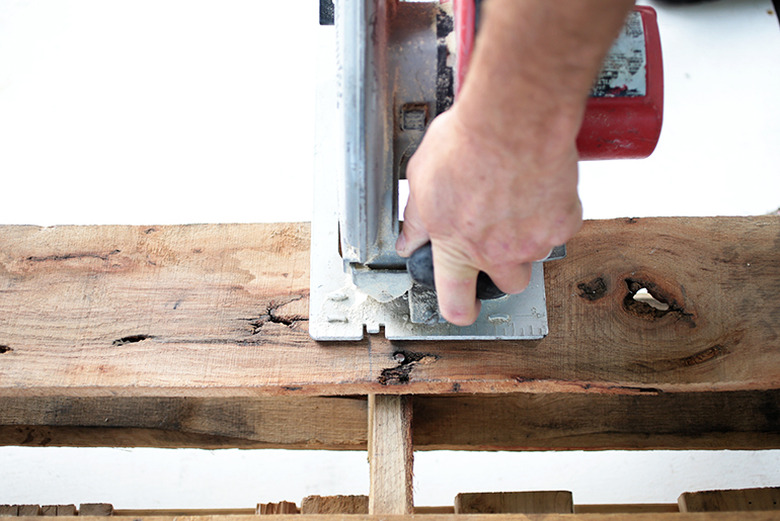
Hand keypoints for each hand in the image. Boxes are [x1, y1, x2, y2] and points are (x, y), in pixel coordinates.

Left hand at [396, 106, 581, 325]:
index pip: (455, 302)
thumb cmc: (466, 143)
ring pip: (535, 252)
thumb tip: (409, 237)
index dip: (460, 310)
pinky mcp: (563, 223)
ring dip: (527, 234)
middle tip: (498, 238)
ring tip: (516, 197)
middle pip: (508, 284)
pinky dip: (551, 210)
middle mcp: (496, 253)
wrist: (513, 119)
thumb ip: (417, 218)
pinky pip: (559, 225)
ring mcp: (533, 241)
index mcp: (456, 247)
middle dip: (504, 267)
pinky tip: (536, 184)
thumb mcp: (421, 178)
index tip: (464, 307)